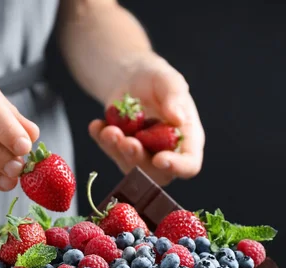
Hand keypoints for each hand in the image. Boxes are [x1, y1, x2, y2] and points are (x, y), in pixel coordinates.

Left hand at [89, 54, 204, 185]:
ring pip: (130, 166)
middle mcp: (167, 152)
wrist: (133, 77)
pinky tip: (96, 126)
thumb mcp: (169, 81)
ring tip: (109, 130)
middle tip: (126, 141)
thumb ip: (175, 98)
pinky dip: (102, 140)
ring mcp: (143, 154)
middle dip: (139, 159)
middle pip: (157, 173)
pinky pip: (111, 152)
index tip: (160, 159)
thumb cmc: (158, 80)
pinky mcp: (121, 150)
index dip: (177, 167)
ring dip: (117, 151)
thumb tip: (177, 119)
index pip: (189, 164)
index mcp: (188, 140)